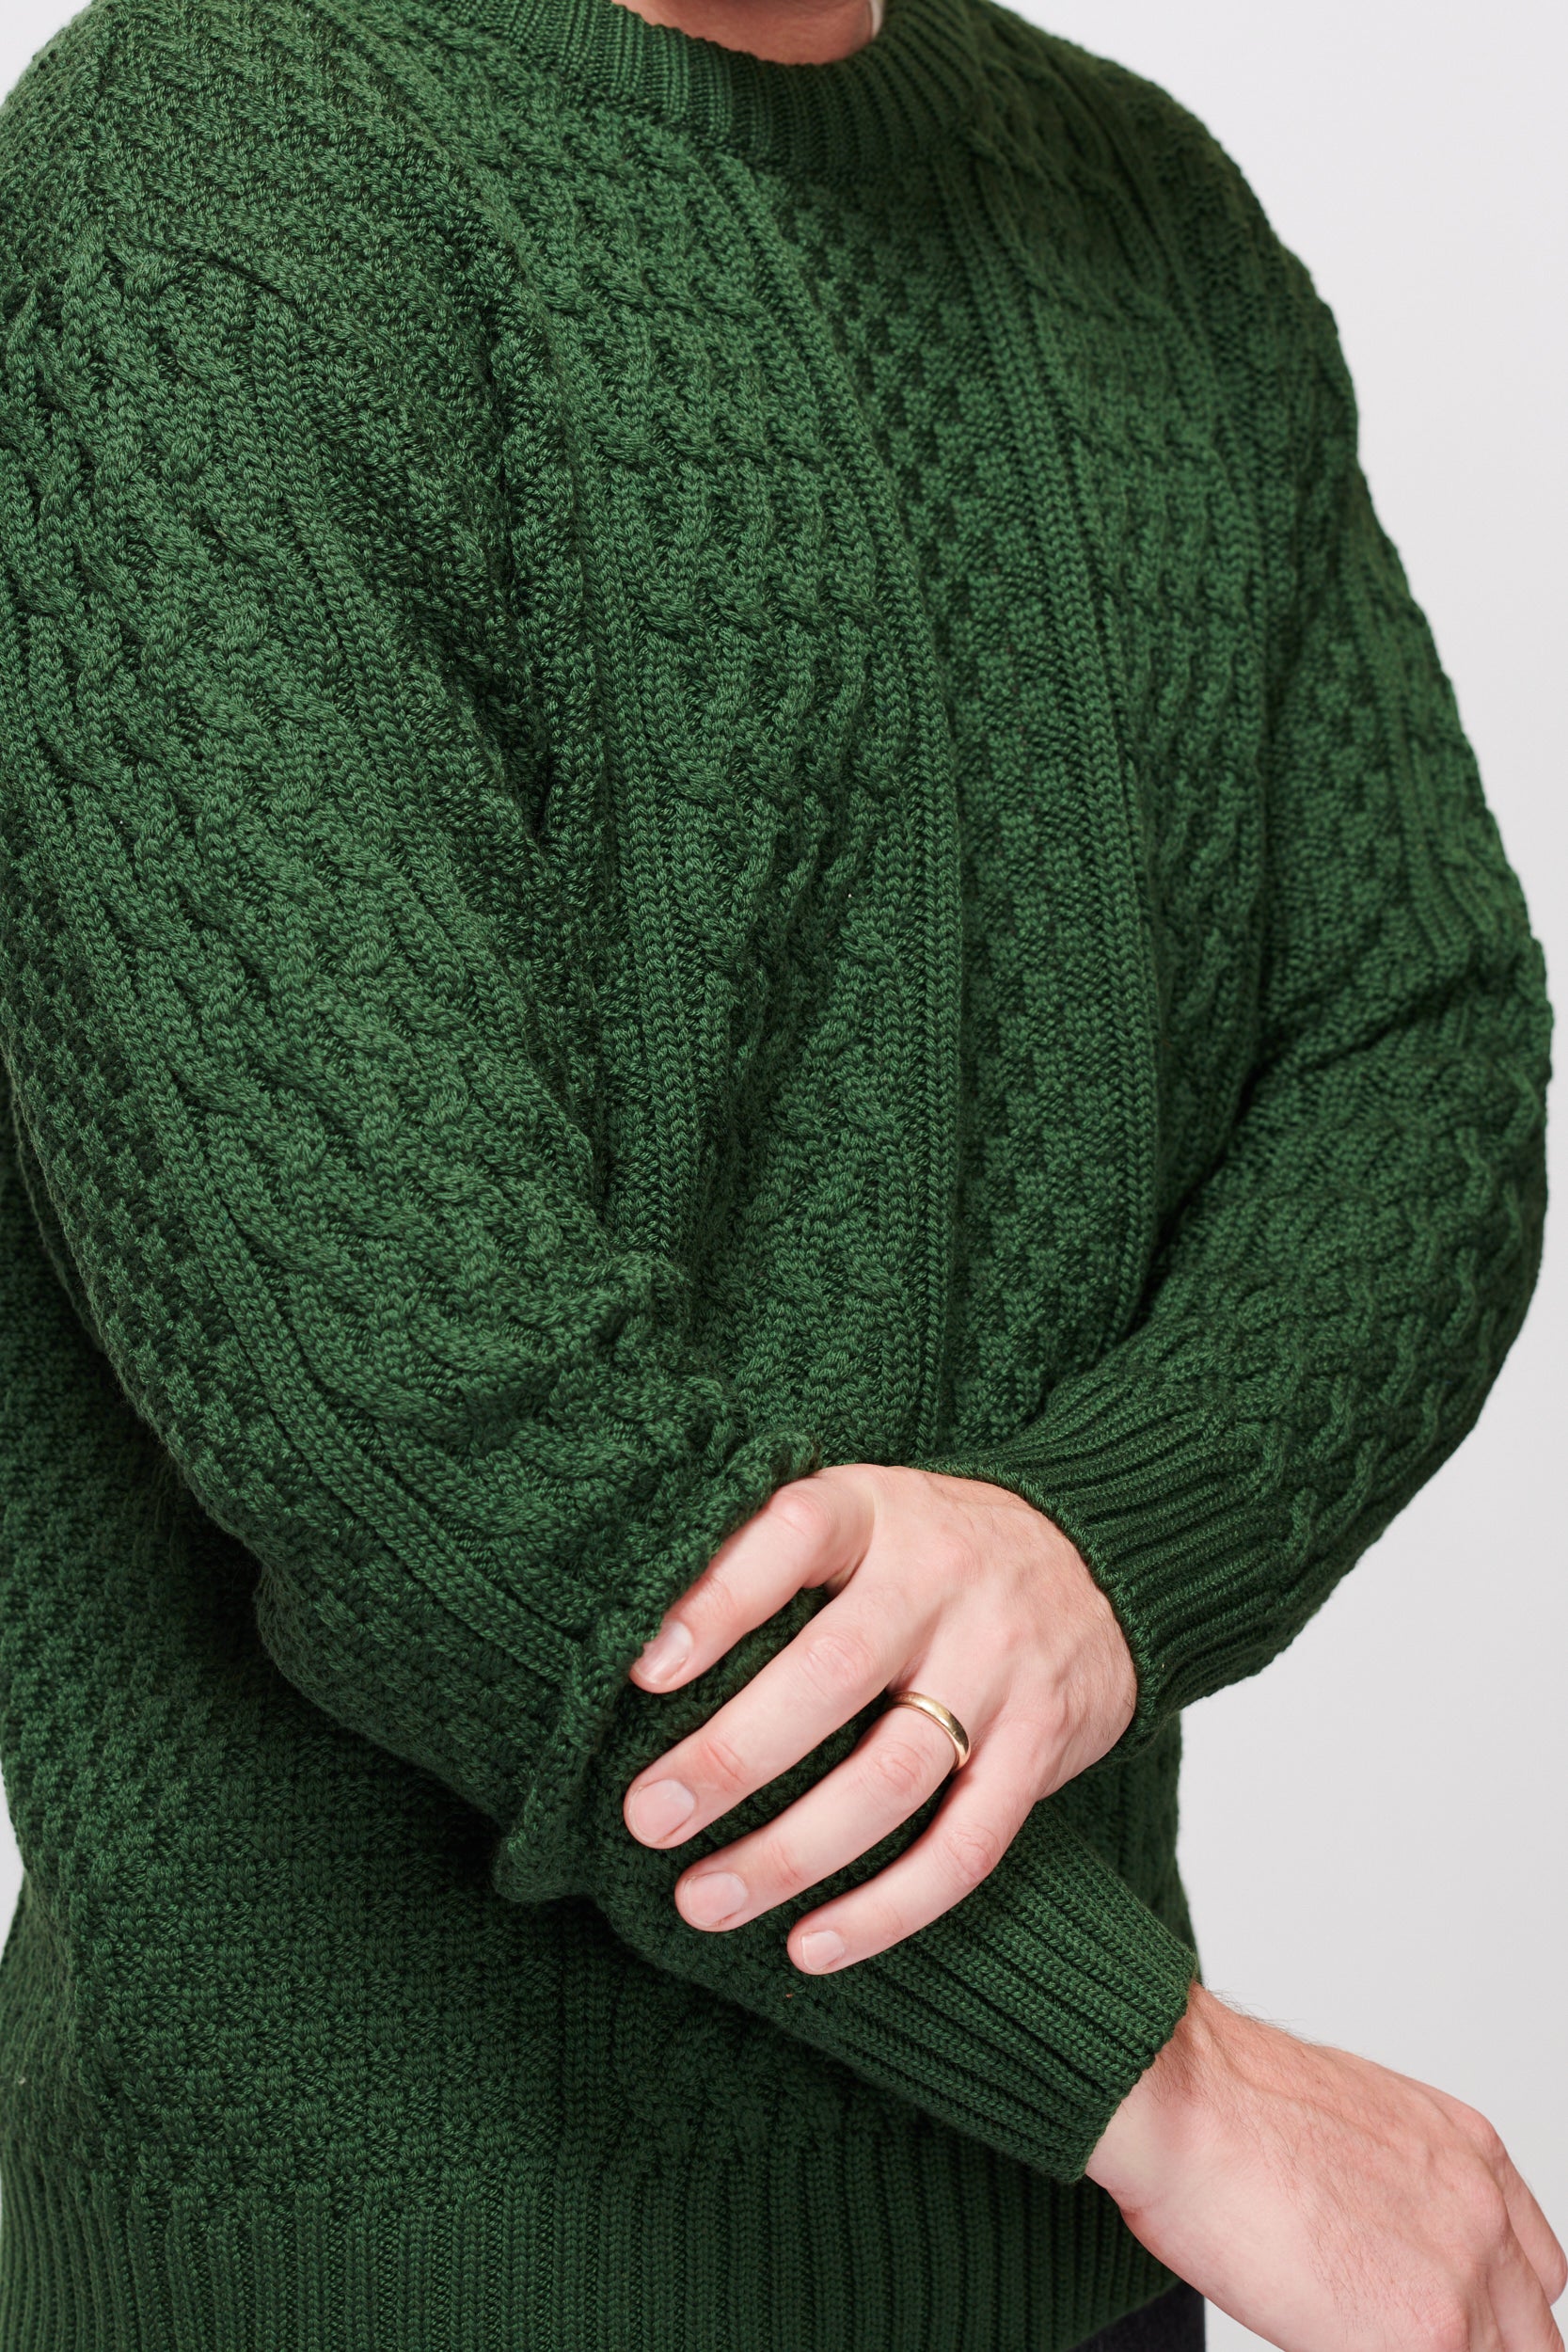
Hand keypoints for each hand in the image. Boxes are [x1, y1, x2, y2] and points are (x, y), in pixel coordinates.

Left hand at [620, 1462, 1136, 1972]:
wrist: (1102, 1555)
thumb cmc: (932, 1546)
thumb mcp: (859, 1510)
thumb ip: (768, 1553)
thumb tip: (634, 1647)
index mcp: (877, 1510)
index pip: (793, 1537)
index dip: (717, 1603)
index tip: (642, 1674)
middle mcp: (941, 1581)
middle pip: (832, 1675)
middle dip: (733, 1757)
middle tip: (649, 1818)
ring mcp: (999, 1666)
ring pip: (892, 1777)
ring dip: (792, 1853)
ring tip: (704, 1901)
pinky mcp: (1042, 1745)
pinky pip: (966, 1845)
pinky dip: (888, 1909)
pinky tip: (811, 1945)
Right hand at [1087, 1980, 1567, 2351]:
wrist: (1183, 2096)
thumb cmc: (1229, 2099)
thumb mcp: (1354, 2114)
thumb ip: (1399, 2183)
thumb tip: (1382, 2231)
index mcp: (1470, 2151)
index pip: (1531, 2268)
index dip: (1492, 2305)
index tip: (1456, 2320)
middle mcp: (1482, 2214)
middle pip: (1529, 2332)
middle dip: (1477, 2342)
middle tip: (1404, 2332)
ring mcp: (1460, 2282)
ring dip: (1431, 2347)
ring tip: (1355, 2331)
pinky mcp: (1422, 2338)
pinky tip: (1331, 2336)